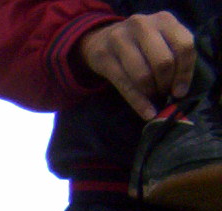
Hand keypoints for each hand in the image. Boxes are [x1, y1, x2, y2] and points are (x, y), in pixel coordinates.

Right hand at [79, 12, 196, 120]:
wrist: (101, 39)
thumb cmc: (139, 44)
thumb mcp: (161, 40)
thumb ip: (174, 55)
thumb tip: (179, 91)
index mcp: (164, 20)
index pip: (183, 47)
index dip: (185, 72)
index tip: (180, 92)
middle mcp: (142, 25)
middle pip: (163, 62)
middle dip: (165, 84)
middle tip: (164, 93)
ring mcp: (120, 39)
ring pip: (143, 75)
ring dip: (151, 93)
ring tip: (153, 98)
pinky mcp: (103, 56)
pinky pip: (124, 85)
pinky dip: (138, 103)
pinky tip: (147, 113)